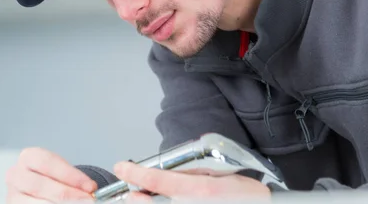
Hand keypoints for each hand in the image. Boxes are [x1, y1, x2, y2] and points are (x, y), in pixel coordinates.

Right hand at [6, 147, 97, 203]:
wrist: (45, 189)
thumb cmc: (55, 178)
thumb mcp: (62, 171)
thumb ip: (74, 178)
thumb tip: (91, 188)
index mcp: (28, 157)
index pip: (49, 163)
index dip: (71, 175)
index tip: (90, 186)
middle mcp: (16, 175)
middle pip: (41, 185)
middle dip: (67, 193)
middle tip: (88, 199)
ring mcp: (13, 195)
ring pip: (36, 202)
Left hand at [113, 161, 270, 201]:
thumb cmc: (245, 196)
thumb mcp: (220, 174)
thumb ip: (193, 173)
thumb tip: (171, 171)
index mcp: (199, 191)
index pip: (157, 180)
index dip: (134, 173)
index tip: (122, 167)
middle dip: (134, 197)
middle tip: (130, 192)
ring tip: (141, 198)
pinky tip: (160, 202)